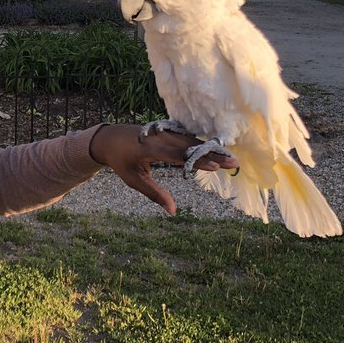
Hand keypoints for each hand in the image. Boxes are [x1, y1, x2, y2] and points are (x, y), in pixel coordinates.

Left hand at [89, 123, 237, 215]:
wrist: (110, 137)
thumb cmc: (121, 161)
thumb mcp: (133, 180)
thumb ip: (154, 193)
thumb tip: (172, 211)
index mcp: (149, 148)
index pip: (177, 155)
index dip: (197, 161)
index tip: (215, 167)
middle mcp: (160, 137)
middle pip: (190, 146)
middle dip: (212, 155)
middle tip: (233, 163)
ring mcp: (165, 132)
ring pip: (192, 140)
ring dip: (211, 150)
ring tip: (230, 159)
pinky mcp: (168, 131)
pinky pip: (188, 138)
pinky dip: (202, 145)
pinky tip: (217, 152)